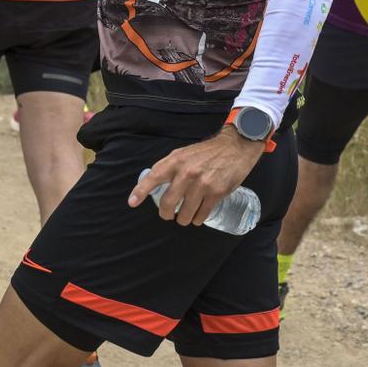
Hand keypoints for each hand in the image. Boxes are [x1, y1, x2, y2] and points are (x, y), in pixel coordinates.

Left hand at [128, 127, 264, 225]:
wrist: (235, 147)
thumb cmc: (207, 152)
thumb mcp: (184, 153)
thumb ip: (170, 167)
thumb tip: (154, 185)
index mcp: (176, 160)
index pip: (153, 177)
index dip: (140, 191)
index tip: (132, 202)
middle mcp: (186, 172)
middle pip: (168, 203)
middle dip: (167, 214)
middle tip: (169, 215)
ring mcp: (202, 184)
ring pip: (185, 214)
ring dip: (184, 219)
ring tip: (186, 216)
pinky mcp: (216, 193)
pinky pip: (201, 215)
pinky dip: (198, 219)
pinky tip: (198, 215)